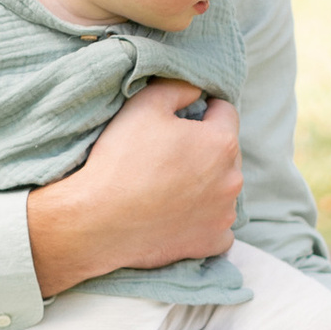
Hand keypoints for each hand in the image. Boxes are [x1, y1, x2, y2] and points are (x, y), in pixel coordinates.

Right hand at [27, 86, 240, 295]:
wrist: (98, 221)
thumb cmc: (121, 159)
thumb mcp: (144, 105)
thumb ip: (177, 87)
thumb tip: (196, 89)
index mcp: (221, 142)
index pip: (226, 112)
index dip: (202, 110)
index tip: (179, 120)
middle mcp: (232, 179)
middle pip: (226, 152)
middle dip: (205, 149)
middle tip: (168, 155)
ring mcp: (224, 214)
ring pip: (223, 190)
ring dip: (206, 185)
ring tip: (169, 187)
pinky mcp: (212, 242)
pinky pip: (219, 228)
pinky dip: (204, 221)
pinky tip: (179, 216)